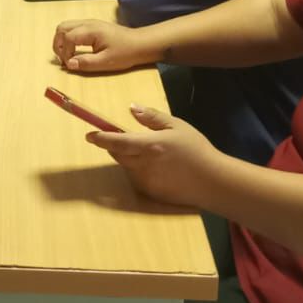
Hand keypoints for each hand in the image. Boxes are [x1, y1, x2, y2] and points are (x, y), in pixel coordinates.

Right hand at [52, 19, 155, 74]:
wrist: (140, 44)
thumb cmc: (125, 53)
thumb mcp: (106, 62)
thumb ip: (86, 63)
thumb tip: (69, 64)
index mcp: (90, 30)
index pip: (67, 37)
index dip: (64, 52)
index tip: (70, 64)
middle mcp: (87, 23)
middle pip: (62, 28)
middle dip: (58, 44)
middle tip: (63, 59)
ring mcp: (89, 23)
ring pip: (66, 26)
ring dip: (62, 40)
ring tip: (67, 55)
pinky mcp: (92, 26)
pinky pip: (74, 28)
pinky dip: (69, 38)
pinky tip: (75, 50)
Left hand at [88, 106, 220, 207]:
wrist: (212, 181)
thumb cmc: (196, 149)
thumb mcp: (177, 126)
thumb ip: (152, 117)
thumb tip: (131, 108)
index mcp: (149, 146)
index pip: (117, 142)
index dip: (101, 138)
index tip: (90, 135)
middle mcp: (143, 165)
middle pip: (117, 154)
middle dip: (115, 146)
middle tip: (126, 138)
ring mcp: (145, 182)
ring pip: (127, 166)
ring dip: (128, 157)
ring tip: (151, 153)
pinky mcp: (150, 194)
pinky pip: (136, 178)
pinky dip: (139, 170)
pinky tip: (158, 168)